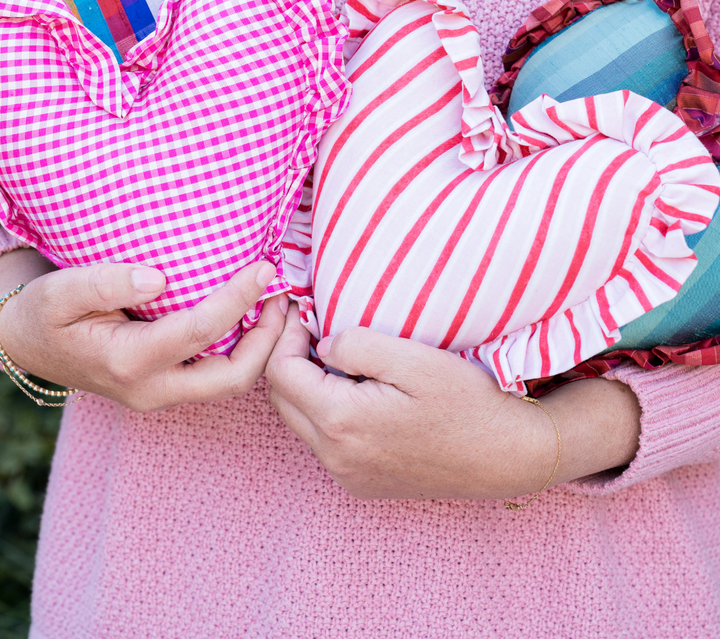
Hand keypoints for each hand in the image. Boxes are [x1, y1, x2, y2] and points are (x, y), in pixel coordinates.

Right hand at [0, 256, 286, 411]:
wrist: (27, 345)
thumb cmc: (44, 314)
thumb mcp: (61, 291)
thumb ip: (106, 283)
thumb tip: (160, 278)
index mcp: (128, 362)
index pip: (201, 331)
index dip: (239, 298)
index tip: (265, 268)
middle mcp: (151, 389)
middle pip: (233, 377)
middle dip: (269, 339)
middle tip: (284, 296)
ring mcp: (161, 394)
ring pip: (231, 383)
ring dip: (263, 347)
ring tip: (277, 303)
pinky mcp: (168, 388)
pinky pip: (219, 376)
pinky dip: (246, 350)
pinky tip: (254, 316)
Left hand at [266, 307, 640, 498]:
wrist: (507, 455)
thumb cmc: (466, 401)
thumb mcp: (413, 359)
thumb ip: (357, 346)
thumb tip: (323, 345)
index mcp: (341, 423)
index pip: (280, 374)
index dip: (285, 336)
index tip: (304, 311)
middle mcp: (335, 457)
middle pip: (282, 400)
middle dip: (288, 358)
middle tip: (311, 326)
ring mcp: (347, 475)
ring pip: (300, 421)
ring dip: (306, 385)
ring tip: (335, 354)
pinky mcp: (361, 483)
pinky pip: (324, 442)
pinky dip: (325, 410)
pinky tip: (356, 389)